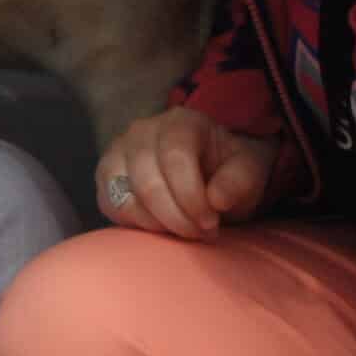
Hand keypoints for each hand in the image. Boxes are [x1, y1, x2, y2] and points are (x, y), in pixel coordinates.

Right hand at [97, 107, 280, 238]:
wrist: (209, 170)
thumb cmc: (228, 169)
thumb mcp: (249, 171)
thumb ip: (239, 182)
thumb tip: (216, 200)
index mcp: (181, 122)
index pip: (175, 157)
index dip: (191, 196)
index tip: (211, 222)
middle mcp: (142, 131)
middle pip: (147, 182)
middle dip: (177, 218)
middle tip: (202, 233)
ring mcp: (118, 151)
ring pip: (125, 197)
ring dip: (157, 225)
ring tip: (184, 230)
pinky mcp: (106, 176)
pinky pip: (111, 206)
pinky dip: (136, 224)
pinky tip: (162, 226)